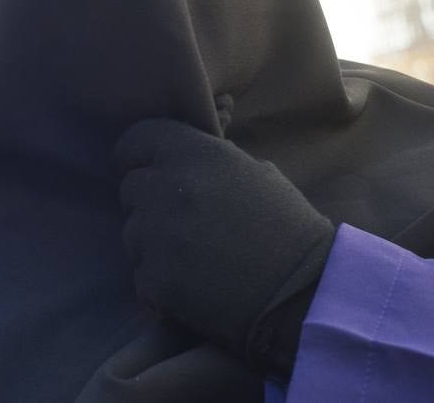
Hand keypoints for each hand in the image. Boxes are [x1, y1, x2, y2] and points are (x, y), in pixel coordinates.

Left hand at [113, 119, 334, 377]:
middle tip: (184, 224)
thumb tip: (183, 156)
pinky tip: (192, 286)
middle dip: (148, 204)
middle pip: (129, 188)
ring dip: (152, 245)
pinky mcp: (154, 277)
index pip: (134, 140)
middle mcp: (167, 186)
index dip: (138, 157)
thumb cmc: (287, 228)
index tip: (149, 172)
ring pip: (131, 233)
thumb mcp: (256, 173)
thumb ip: (210, 159)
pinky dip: (159, 283)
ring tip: (193, 258)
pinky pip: (140, 274)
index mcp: (193, 153)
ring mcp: (156, 233)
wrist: (305, 293)